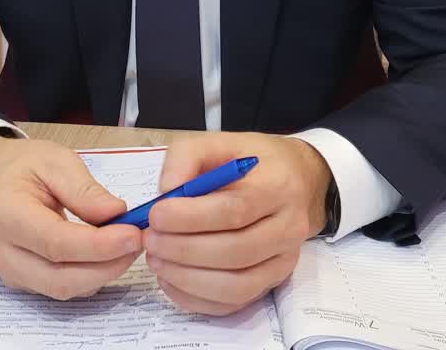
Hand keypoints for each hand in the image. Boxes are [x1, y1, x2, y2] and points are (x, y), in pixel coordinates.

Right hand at [0, 134, 142, 299]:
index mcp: (5, 214)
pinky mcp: (20, 281)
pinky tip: (107, 255)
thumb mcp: (55, 160)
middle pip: (59, 278)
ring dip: (101, 274)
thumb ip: (85, 189)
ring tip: (127, 247)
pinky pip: (58, 288)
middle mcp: (1, 252)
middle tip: (137, 244)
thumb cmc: (21, 167)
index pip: (56, 243)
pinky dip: (88, 276)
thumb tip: (117, 213)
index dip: (99, 245)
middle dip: (106, 267)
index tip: (134, 234)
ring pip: (60, 289)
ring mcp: (8, 272)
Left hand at [144, 131, 331, 315]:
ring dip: (187, 278)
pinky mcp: (271, 283)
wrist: (295, 181)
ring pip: (235, 286)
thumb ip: (186, 158)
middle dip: (183, 250)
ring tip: (157, 259)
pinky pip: (232, 303)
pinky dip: (195, 298)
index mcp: (277, 187)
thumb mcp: (219, 142)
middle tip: (150, 240)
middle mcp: (288, 228)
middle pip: (235, 251)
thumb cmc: (251, 163)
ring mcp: (283, 261)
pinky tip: (171, 278)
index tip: (156, 214)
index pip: (235, 210)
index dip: (191, 218)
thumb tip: (166, 192)